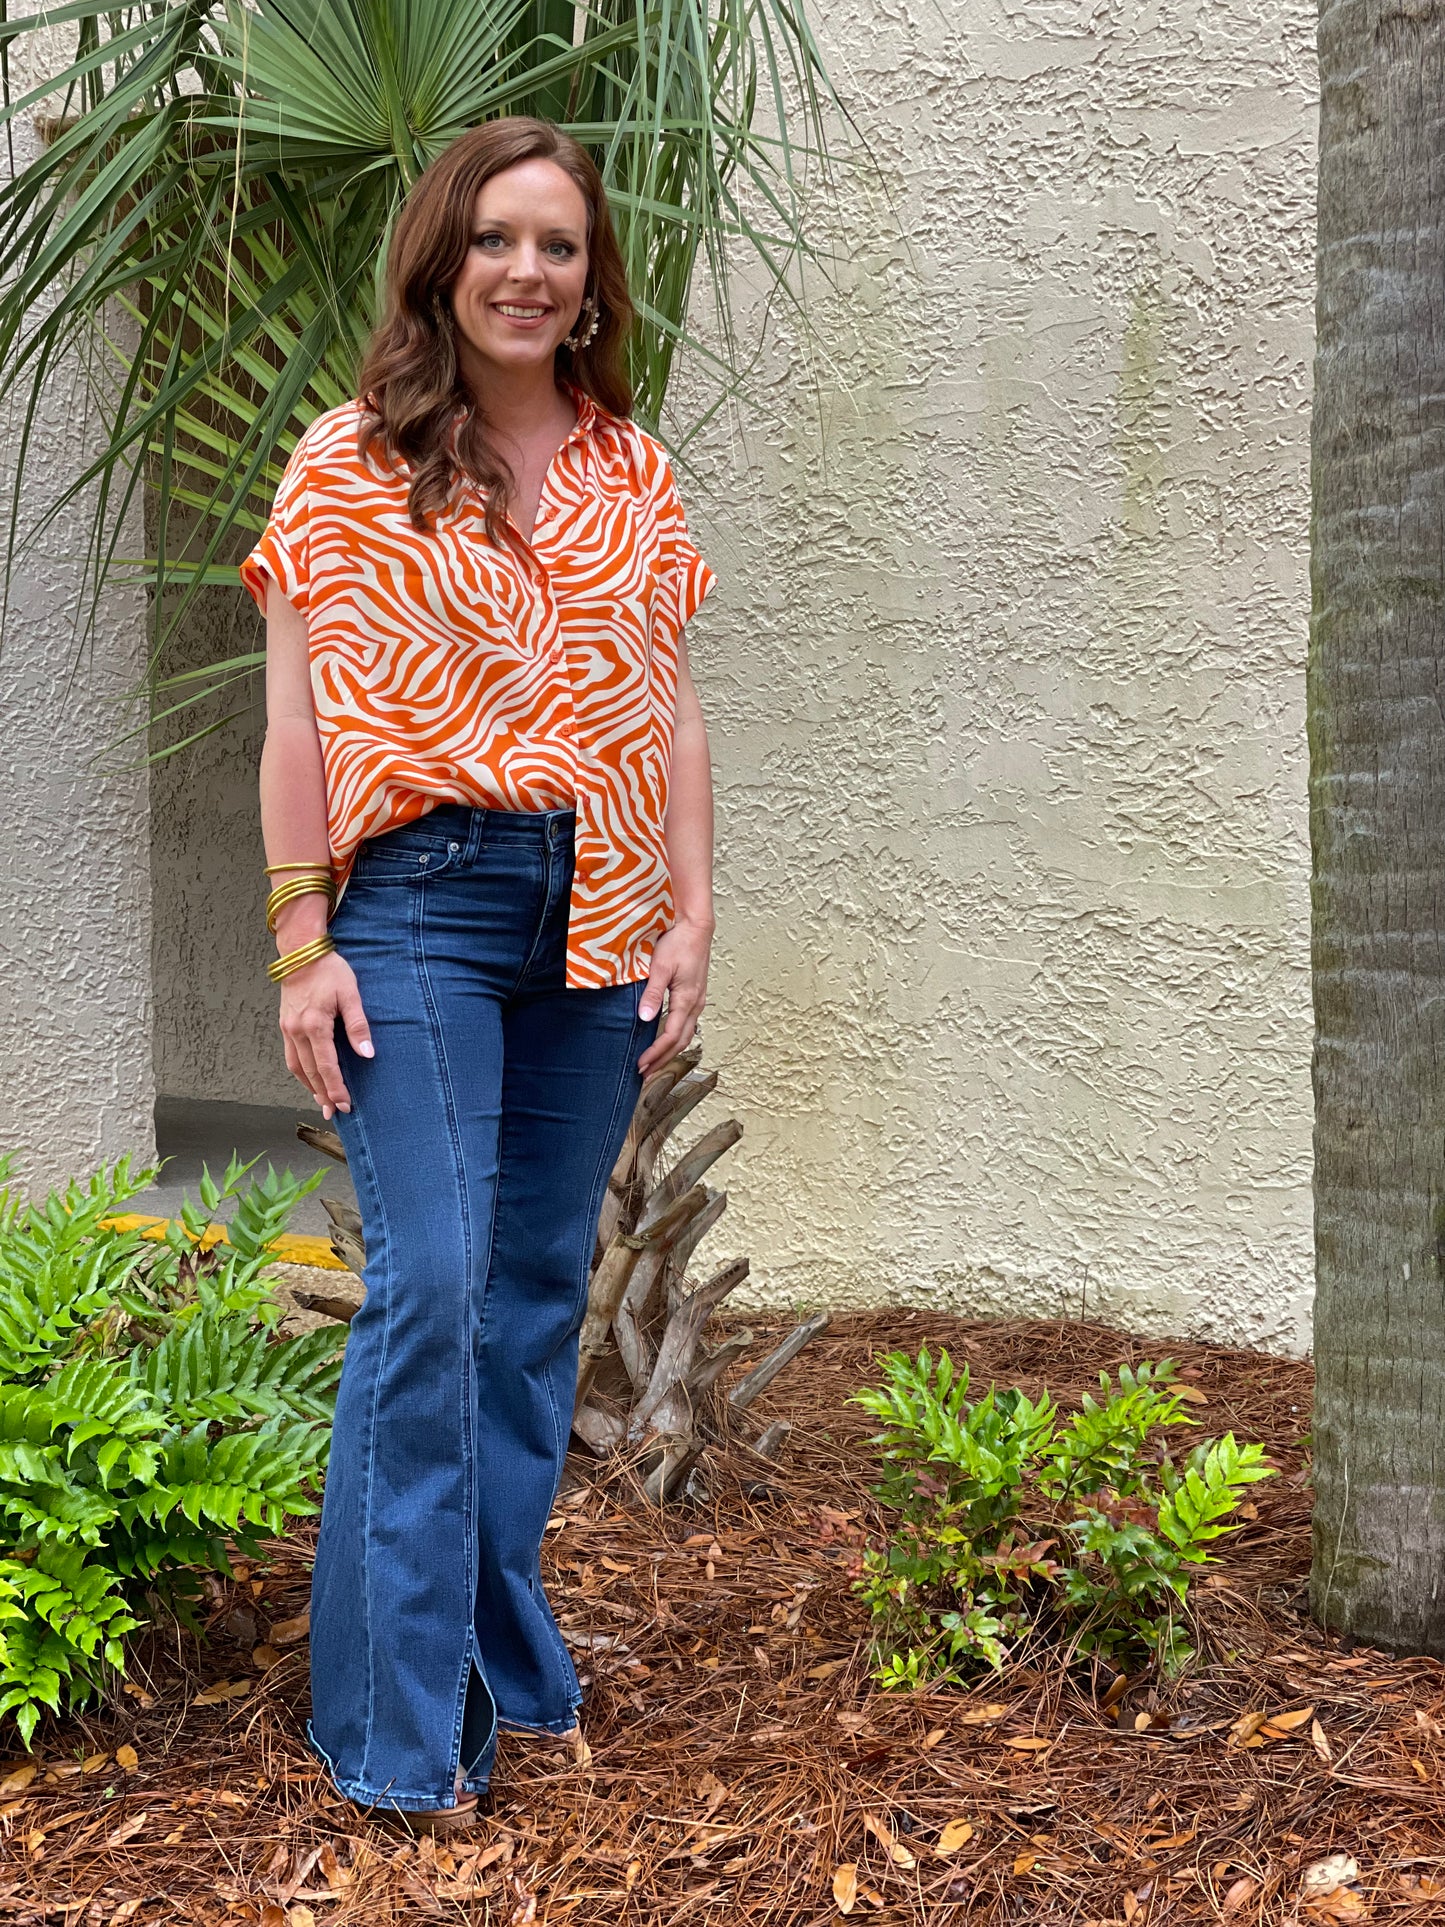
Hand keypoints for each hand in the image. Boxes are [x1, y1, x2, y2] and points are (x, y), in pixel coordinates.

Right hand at [279, 951, 372, 1119]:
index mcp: (315, 1025)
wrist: (301, 954)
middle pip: (310, 1072)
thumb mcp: (350, 994)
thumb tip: (367, 1053)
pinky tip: (310, 1079)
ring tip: (322, 1102)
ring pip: (297, 1067)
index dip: (336, 1088)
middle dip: (323, 1094)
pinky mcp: (285, 1025)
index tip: (345, 1105)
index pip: (326, 1066)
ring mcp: (288, 1029)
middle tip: (335, 1112)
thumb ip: (358, 1025)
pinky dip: (301, 1072)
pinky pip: (291, 1056)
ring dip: (310, 1087)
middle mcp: (298, 1031)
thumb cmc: (329, 971)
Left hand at [637, 917, 711, 1075]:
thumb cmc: (679, 943)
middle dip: (663, 1060)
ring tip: (655, 1062)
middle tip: (646, 1073)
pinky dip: (677, 1038)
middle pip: (681, 1042)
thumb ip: (653, 994)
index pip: (671, 1036)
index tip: (642, 1065)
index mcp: (687, 1000)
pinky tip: (667, 1040)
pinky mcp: (696, 995)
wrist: (697, 928)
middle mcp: (696, 1004)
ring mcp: (698, 1001)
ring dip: (670, 1051)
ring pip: (686, 1035)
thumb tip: (646, 1018)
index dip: (656, 1054)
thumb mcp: (661, 967)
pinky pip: (688, 1024)